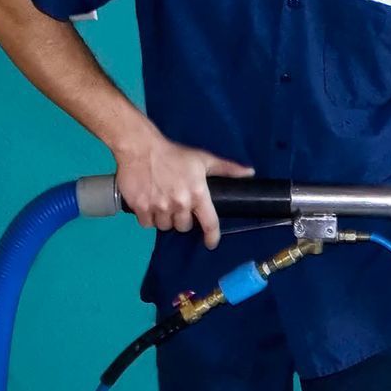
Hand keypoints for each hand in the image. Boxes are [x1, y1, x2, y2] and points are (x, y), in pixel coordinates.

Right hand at [113, 132, 252, 249]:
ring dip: (165, 219)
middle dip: (182, 219)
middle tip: (177, 205)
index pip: (210, 224)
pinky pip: (147, 223)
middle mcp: (180, 204)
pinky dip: (148, 217)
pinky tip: (148, 204)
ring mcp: (159, 207)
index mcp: (198, 194)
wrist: (140, 147)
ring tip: (162, 204)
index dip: (212, 237)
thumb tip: (250, 173)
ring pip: (165, 226)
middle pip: (184, 227)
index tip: (211, 243)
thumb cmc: (174, 154)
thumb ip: (227, 168)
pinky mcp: (141, 207)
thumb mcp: (203, 159)